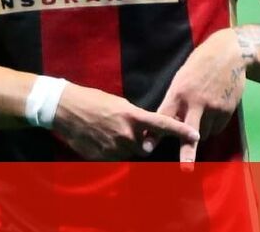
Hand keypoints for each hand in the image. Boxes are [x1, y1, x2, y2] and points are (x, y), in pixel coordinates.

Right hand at [52, 83, 198, 160]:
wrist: (64, 108)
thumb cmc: (91, 100)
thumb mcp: (118, 103)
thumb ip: (135, 119)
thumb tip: (147, 132)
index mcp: (131, 116)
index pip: (162, 125)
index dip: (180, 131)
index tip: (196, 135)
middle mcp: (126, 134)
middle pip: (145, 147)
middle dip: (141, 142)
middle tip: (125, 130)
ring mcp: (114, 148)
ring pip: (129, 154)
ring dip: (124, 147)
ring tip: (107, 132)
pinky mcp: (102, 157)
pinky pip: (114, 159)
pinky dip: (111, 152)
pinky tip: (98, 139)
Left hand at [157, 28, 246, 164]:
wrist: (229, 54)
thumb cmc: (199, 66)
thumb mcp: (181, 78)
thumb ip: (175, 99)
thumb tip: (167, 122)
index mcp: (179, 92)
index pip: (164, 116)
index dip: (155, 133)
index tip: (147, 146)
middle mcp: (196, 102)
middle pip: (189, 133)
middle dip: (187, 152)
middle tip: (185, 169)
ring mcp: (214, 107)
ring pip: (202, 134)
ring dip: (198, 132)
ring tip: (201, 114)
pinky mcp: (227, 110)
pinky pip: (216, 129)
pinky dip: (212, 126)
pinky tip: (214, 109)